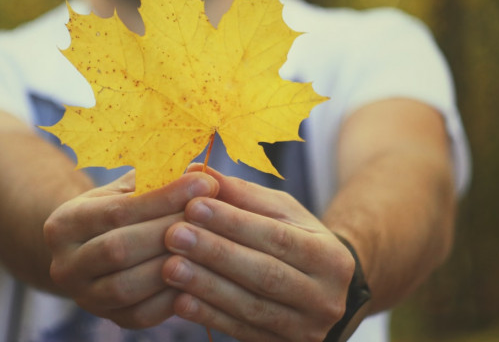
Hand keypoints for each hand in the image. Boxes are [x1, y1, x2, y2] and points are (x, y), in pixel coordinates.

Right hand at [44, 169, 218, 328]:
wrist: (95, 250)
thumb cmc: (119, 209)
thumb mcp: (126, 188)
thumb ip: (155, 178)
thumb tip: (198, 170)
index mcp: (63, 225)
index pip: (117, 211)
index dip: (164, 197)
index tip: (204, 183)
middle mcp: (65, 266)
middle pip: (119, 249)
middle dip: (170, 229)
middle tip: (212, 213)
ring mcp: (85, 298)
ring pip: (128, 285)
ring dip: (173, 263)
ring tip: (210, 240)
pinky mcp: (112, 320)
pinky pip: (144, 313)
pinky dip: (173, 294)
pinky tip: (201, 272)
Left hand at [162, 164, 354, 341]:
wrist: (326, 295)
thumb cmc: (296, 242)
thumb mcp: (281, 214)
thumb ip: (241, 194)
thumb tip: (198, 172)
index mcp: (329, 256)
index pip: (278, 237)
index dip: (234, 222)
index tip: (194, 205)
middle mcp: (324, 297)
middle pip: (265, 274)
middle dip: (216, 253)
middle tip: (174, 234)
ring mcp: (305, 329)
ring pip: (251, 307)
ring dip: (206, 287)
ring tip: (170, 266)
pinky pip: (241, 333)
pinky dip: (209, 316)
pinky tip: (180, 301)